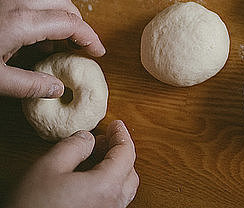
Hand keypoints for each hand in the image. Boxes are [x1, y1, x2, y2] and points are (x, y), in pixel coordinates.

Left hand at [0, 0, 105, 98]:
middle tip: (81, 44)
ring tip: (56, 42)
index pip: (71, 23)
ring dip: (59, 16)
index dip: (90, 38)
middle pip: (64, 2)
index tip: (97, 51)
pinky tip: (30, 34)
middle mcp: (17, 1)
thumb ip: (28, 85)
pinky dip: (40, 12)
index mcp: (22, 21)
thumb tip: (56, 89)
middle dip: (78, 22)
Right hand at [8, 120, 138, 207]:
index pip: (126, 154)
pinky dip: (109, 182)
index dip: (121, 135)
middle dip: (119, 151)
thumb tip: (87, 138)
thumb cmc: (33, 206)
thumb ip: (72, 147)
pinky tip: (91, 176)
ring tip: (96, 155)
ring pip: (122, 188)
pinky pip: (112, 199)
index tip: (116, 125)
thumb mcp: (48, 168)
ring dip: (115, 167)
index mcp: (107, 186)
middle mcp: (112, 203)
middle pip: (129, 171)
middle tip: (104, 138)